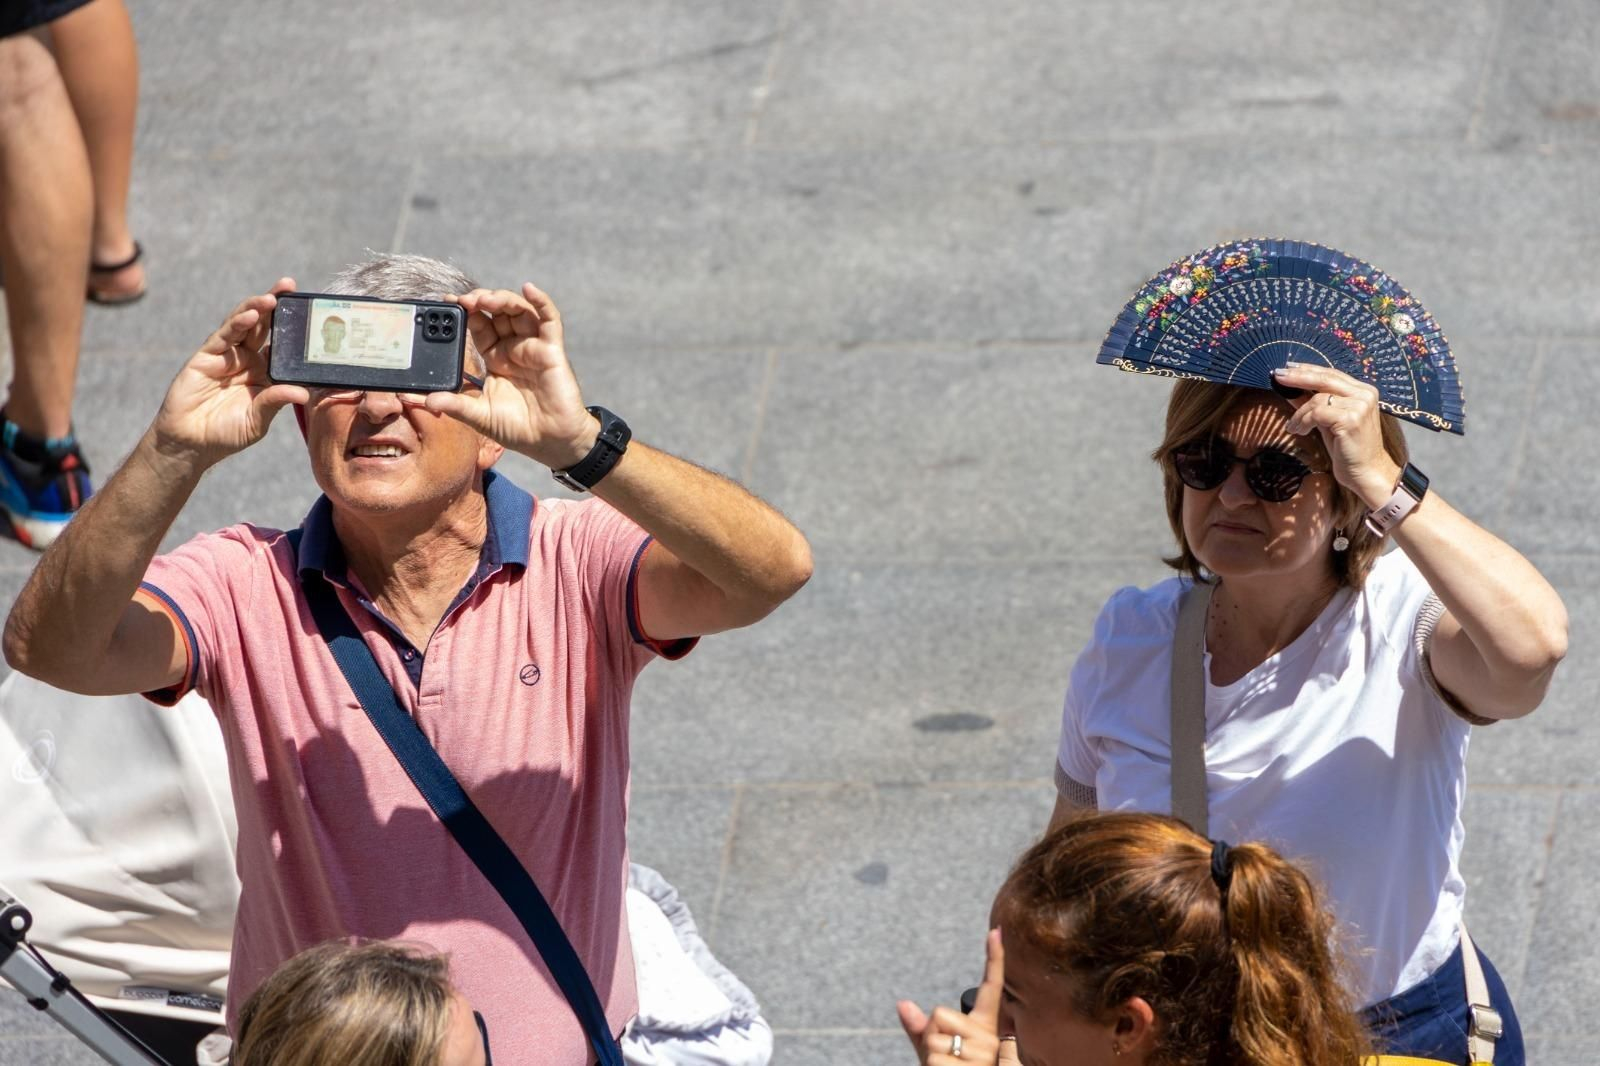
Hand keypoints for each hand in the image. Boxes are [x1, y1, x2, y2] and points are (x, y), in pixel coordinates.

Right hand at [150, 279, 308, 468]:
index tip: (311, 312)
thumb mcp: (258, 420)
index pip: (282, 344)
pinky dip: (237, 324)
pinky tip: (251, 314)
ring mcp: (227, 355)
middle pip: (265, 326)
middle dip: (277, 305)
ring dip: (257, 307)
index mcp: (265, 373)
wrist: (191, 443)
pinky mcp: (206, 356)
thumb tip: (303, 392)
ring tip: (273, 297)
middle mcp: (247, 359)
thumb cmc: (227, 433)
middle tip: (291, 286)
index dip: (294, 328)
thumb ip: (276, 402)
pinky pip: (224, 336)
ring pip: (244, 324)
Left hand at [423, 284, 598, 469]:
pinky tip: (528, 288)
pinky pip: (550, 319)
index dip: (465, 312)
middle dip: (480, 301)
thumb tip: (425, 400)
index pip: (479, 326)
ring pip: (519, 310)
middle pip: (497, 312)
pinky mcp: (552, 350)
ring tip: (484, 299)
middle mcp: (515, 348)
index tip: (447, 302)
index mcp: (496, 358)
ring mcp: (534, 347)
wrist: (550, 444)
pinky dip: (541, 301)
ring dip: (502, 298)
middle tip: (463, 300)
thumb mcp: (479, 416)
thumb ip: (455, 405)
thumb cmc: (519, 429)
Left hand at [897, 929, 1016, 1065]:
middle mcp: (989, 1038)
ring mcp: (984, 1054)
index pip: (991, 987)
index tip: (996, 930)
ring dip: (932, 1055)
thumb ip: (920, 1030)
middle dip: (932, 1035)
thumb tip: (902, 1003)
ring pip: (934, 1036)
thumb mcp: (936, 1054)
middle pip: (939, 1014)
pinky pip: (935, 1057)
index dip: (994, 958)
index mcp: (985, 1028)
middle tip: (948, 1057)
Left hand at [1272, 362, 1401, 507]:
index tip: (1287, 368)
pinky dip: (1303, 421)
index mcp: (1363, 391)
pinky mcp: (1351, 419)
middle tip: (1277, 376)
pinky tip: (1299, 431)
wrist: (1367, 473)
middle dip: (1298, 377)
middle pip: (1325, 378)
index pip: (1331, 374)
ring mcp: (1360, 406)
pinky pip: (1317, 413)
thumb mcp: (1327, 422)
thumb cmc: (1348, 449)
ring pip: (1317, 399)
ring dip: (1299, 413)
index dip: (1308, 369)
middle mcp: (1364, 394)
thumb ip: (1313, 404)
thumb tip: (1291, 391)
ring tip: (1294, 427)